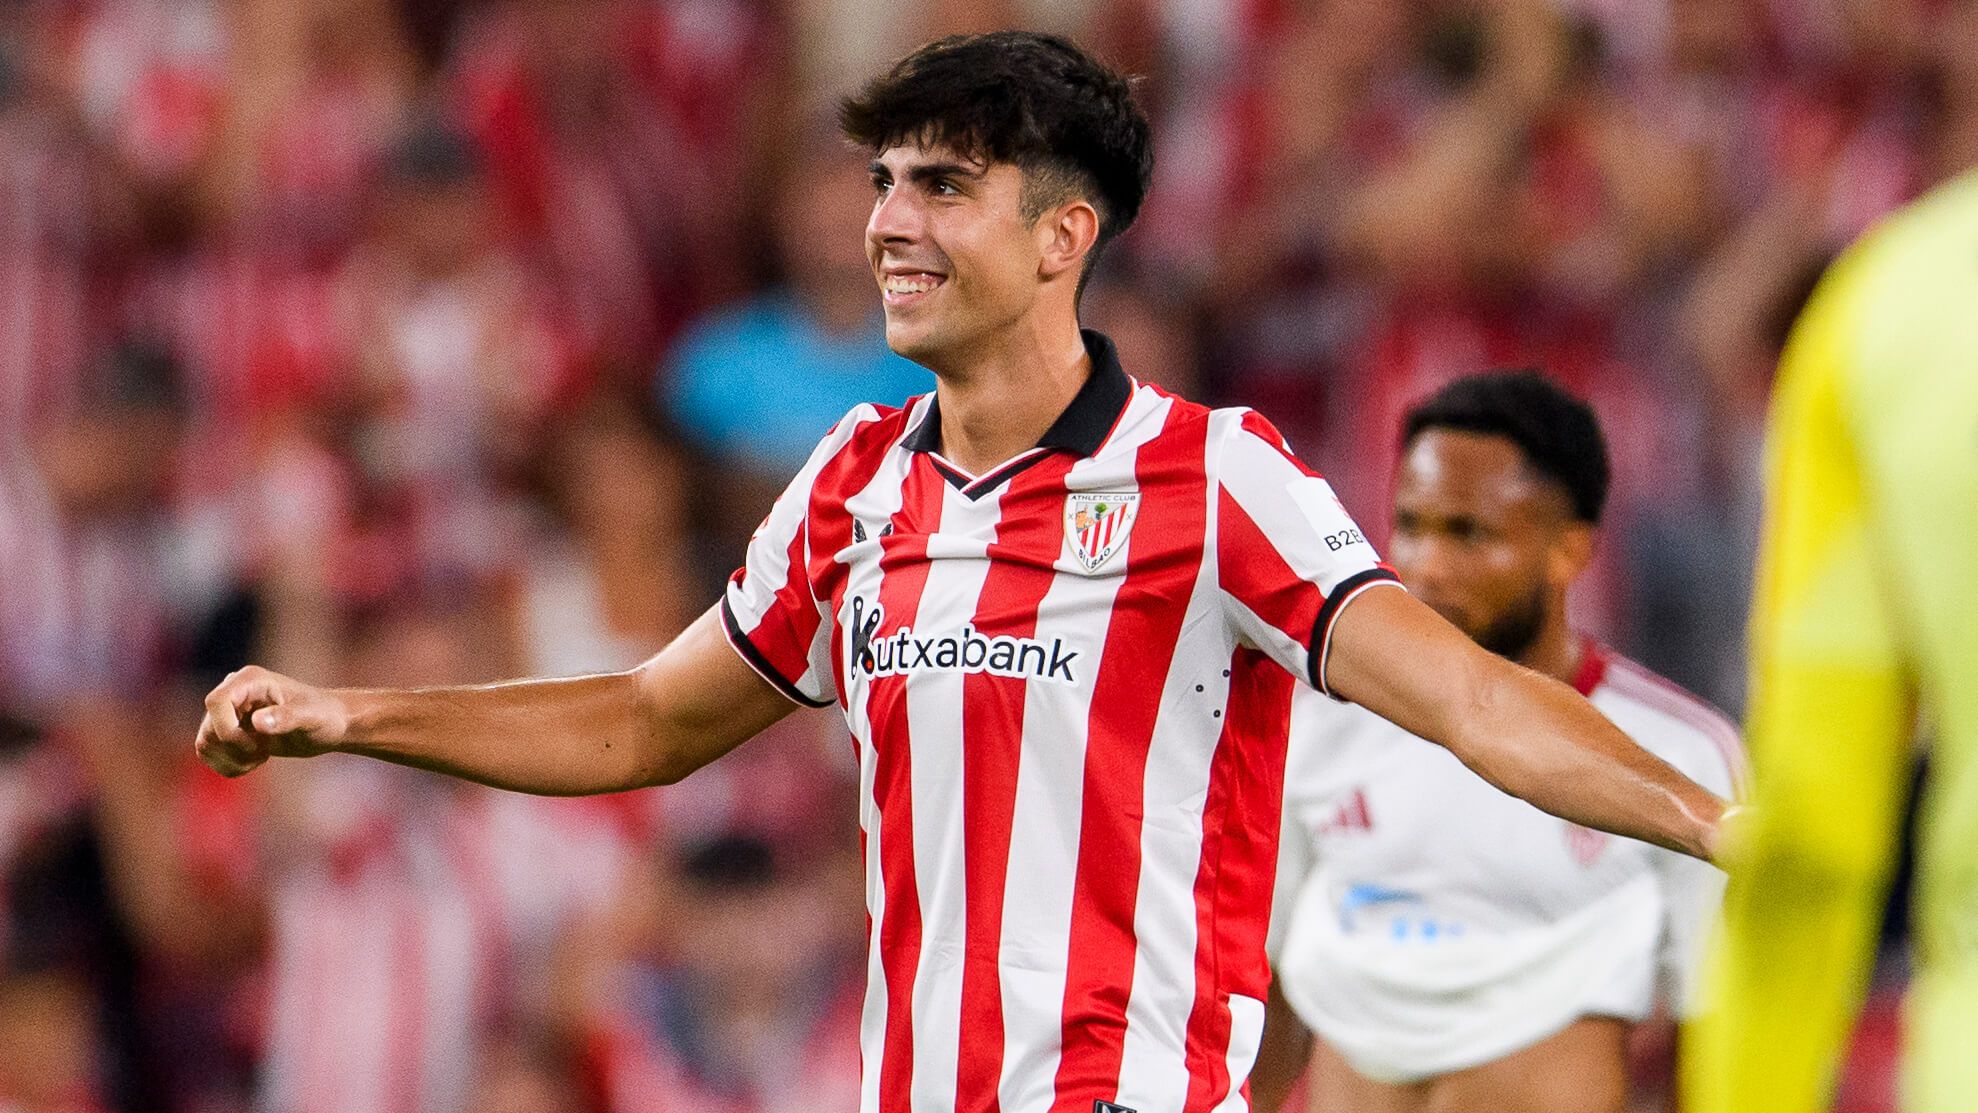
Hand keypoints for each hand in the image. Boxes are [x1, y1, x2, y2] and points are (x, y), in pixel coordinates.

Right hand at [196, 666, 349, 776]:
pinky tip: (254, 762)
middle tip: (262, 752)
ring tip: (260, 757)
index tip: (254, 745)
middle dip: (234, 748)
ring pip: (206, 742)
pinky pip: (209, 753)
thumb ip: (286, 718)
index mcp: (250, 680)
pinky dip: (228, 765)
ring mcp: (229, 712)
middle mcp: (234, 692)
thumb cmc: (324, 716)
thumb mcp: (311, 717)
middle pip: (208, 727)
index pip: (215, 702)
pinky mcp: (229, 730)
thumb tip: (257, 722)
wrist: (328, 726)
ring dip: (231, 759)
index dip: (226, 729)